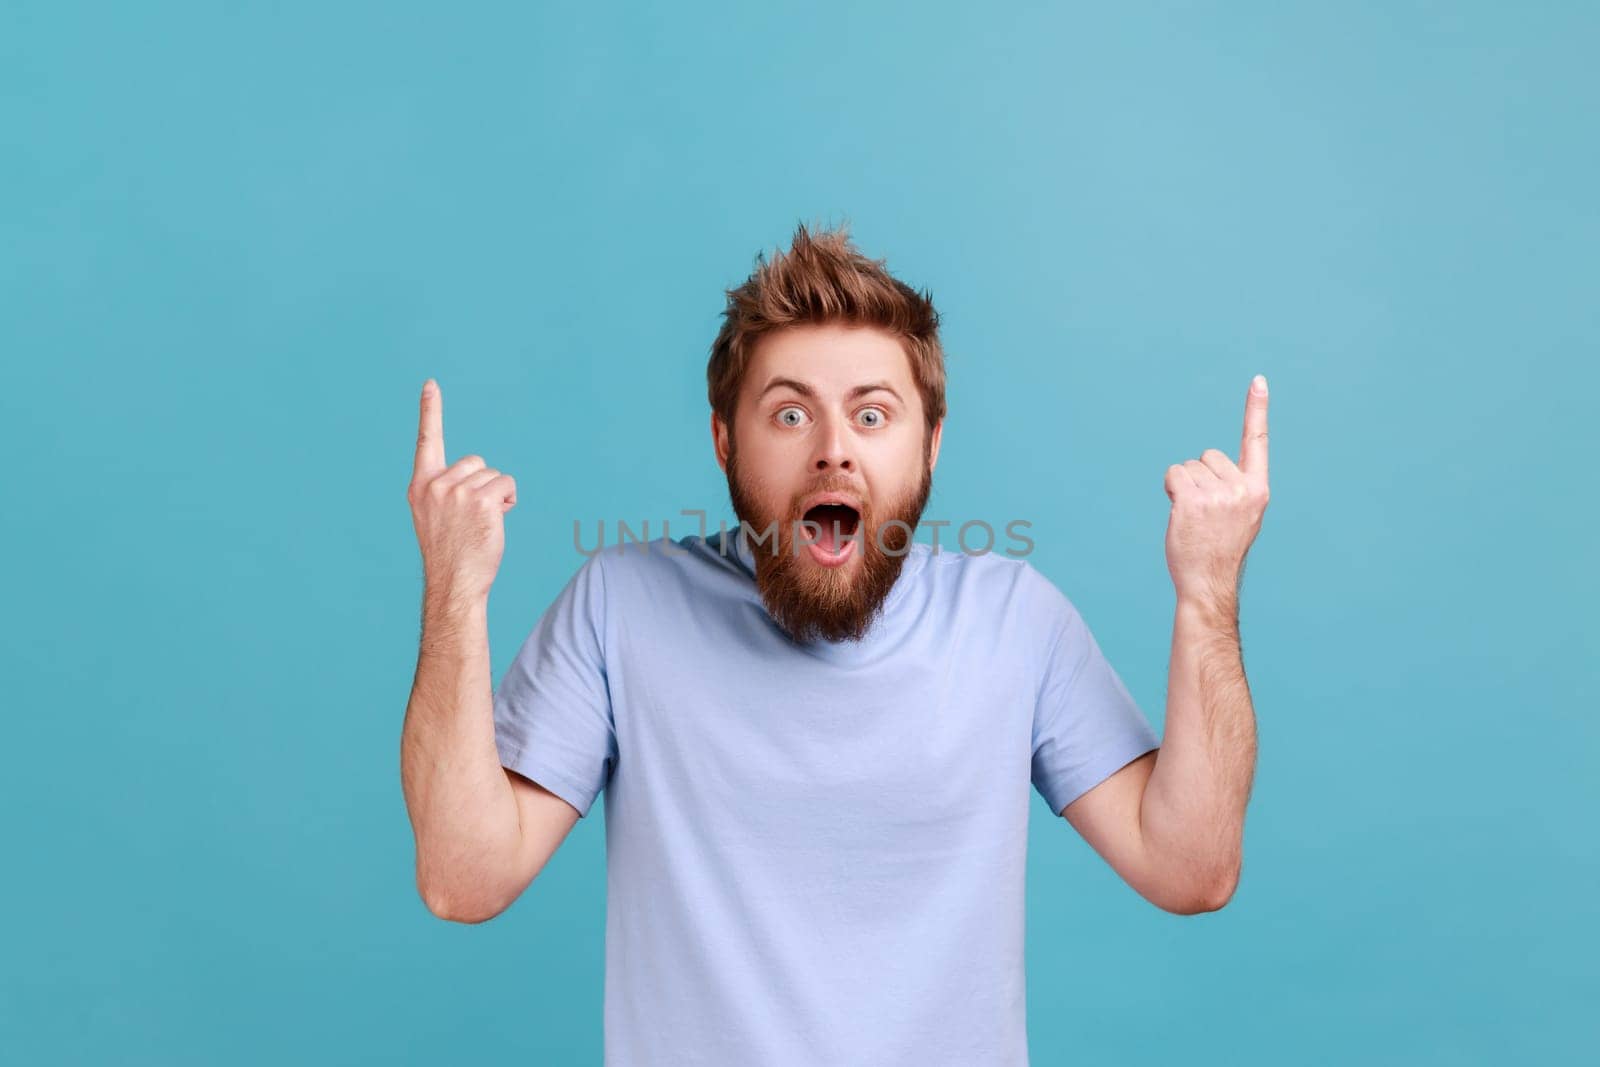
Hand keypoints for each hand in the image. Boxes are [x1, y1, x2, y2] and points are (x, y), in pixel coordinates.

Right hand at [406, 379, 517, 600]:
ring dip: (496, 494)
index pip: (426, 441)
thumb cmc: (451, 553)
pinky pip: (506, 484)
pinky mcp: (481, 500)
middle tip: (472, 517)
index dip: (429, 411)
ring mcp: (457, 492)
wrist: (454, 582)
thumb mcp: (437, 516)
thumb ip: (448, 491)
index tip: (431, 384)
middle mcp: (435, 485)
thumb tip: (485, 482)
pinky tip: (497, 519)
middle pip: (475, 461)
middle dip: (482, 484)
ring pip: (493, 474)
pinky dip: (508, 498)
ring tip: (482, 523)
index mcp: (420, 486)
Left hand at [1163, 375, 1270, 609]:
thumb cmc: (1220, 549)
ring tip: (1194, 517)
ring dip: (1184, 486)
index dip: (1256, 409)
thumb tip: (1205, 467)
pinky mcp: (1192, 501)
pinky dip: (1171, 488)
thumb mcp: (1241, 515)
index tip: (1258, 380)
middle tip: (1204, 511)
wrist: (1209, 581)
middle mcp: (1242, 489)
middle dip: (1200, 477)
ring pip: (1189, 467)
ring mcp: (1218, 495)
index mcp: (1258, 489)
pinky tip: (1179, 511)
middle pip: (1209, 456)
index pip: (1258, 442)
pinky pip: (1174, 475)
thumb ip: (1234, 487)